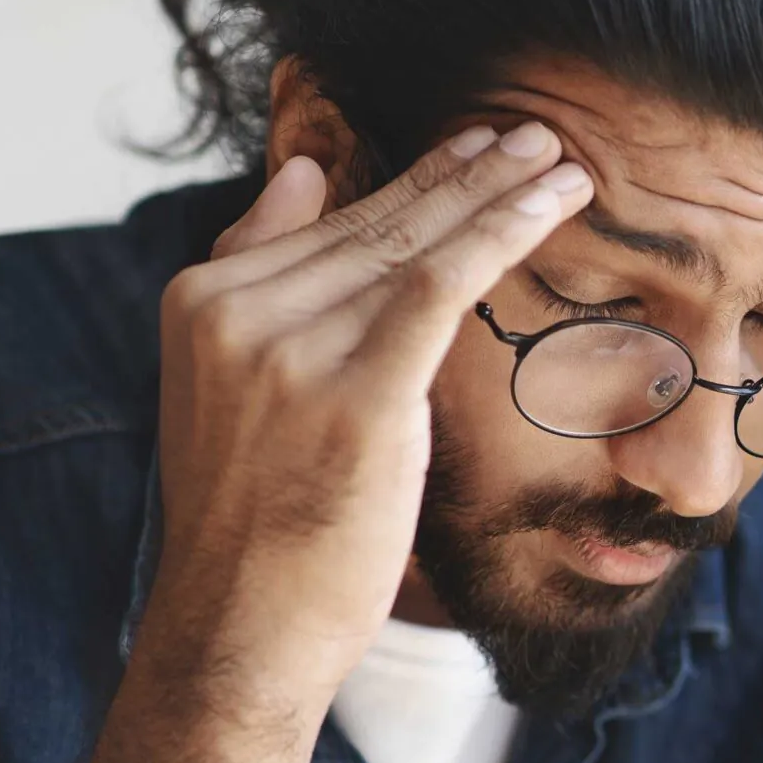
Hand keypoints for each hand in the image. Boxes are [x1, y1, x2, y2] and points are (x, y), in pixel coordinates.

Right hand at [142, 122, 591, 710]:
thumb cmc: (258, 523)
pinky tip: (553, 202)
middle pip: (379, 224)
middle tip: (532, 133)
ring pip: (416, 244)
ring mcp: (291, 349)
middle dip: (466, 172)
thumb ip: (261, 276)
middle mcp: (238, 312)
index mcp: (203, 301)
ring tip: (560, 159)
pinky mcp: (355, 392)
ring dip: (499, 193)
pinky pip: (442, 285)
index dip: (415, 178)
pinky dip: (503, 232)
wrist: (240, 630)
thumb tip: (304, 173)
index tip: (477, 146)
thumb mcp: (232, 387)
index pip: (330, 221)